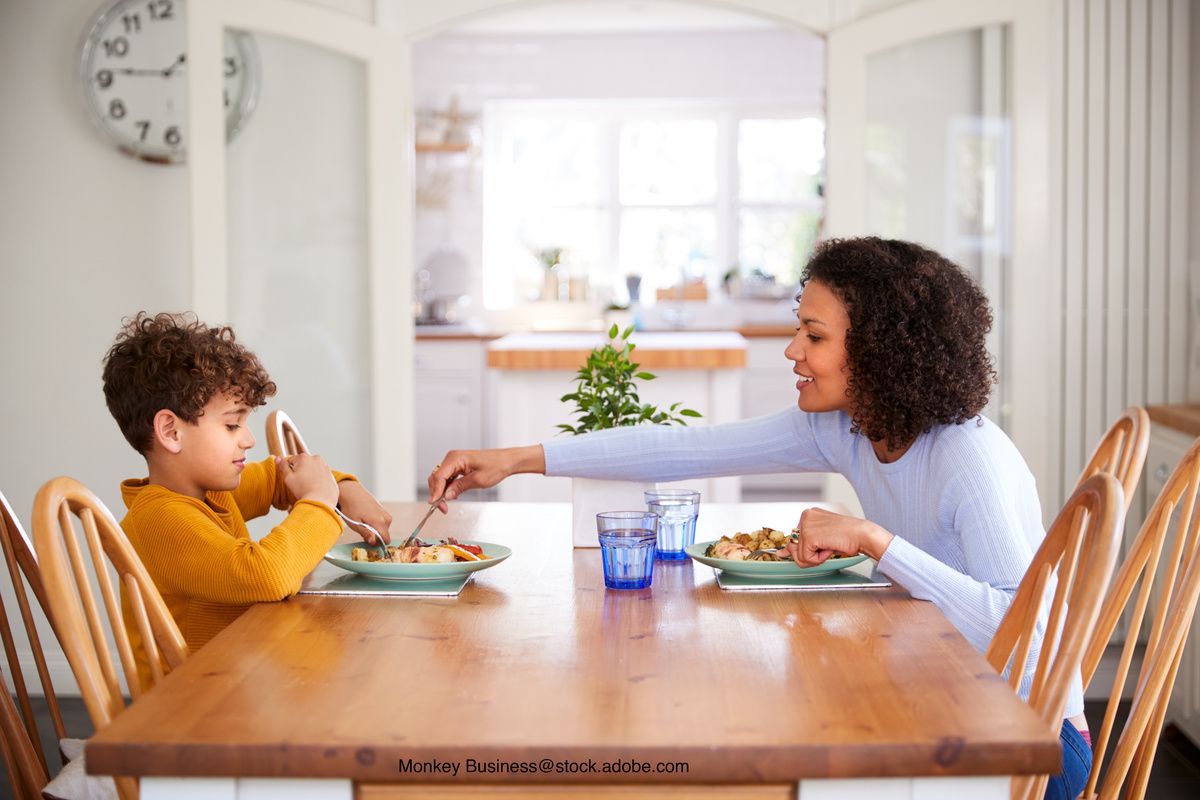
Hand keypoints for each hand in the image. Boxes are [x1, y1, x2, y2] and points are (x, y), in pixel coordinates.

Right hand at [273, 454, 337, 509]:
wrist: (321, 501)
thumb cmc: (303, 490)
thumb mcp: (288, 478)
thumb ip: (283, 466)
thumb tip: (277, 458)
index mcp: (304, 457)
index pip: (290, 461)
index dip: (289, 470)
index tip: (292, 479)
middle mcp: (316, 458)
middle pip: (302, 464)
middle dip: (300, 471)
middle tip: (300, 483)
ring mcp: (325, 466)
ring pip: (312, 469)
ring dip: (309, 475)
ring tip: (308, 486)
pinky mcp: (331, 474)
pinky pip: (321, 475)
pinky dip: (317, 479)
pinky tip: (315, 488)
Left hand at [336, 480, 392, 544]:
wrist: (350, 491)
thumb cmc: (350, 507)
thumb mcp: (355, 524)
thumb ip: (366, 534)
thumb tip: (374, 542)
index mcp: (380, 522)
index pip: (386, 540)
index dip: (377, 543)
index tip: (367, 540)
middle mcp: (386, 517)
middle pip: (384, 535)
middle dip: (374, 536)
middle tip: (362, 529)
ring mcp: (385, 513)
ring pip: (383, 528)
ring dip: (374, 529)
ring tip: (362, 522)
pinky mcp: (383, 510)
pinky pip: (381, 522)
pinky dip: (374, 523)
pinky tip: (365, 517)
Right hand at [427, 445, 545, 511]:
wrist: (506, 461)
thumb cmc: (496, 466)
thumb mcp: (478, 480)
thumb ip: (459, 487)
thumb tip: (446, 496)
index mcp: (455, 458)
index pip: (438, 476)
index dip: (435, 492)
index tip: (435, 504)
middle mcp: (452, 458)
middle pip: (436, 478)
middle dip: (436, 493)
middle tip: (442, 508)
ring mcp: (454, 462)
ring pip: (440, 479)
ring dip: (441, 492)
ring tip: (446, 505)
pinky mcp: (458, 466)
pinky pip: (447, 478)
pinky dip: (447, 488)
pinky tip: (452, 496)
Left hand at [778, 507, 894, 566]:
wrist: (862, 535)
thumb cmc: (848, 536)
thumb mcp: (821, 539)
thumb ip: (800, 545)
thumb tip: (780, 554)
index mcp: (808, 515)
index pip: (793, 538)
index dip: (800, 549)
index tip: (806, 550)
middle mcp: (805, 517)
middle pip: (793, 548)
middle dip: (808, 555)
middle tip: (825, 549)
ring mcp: (805, 525)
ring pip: (799, 555)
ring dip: (815, 558)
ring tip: (829, 547)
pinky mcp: (809, 536)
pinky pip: (806, 558)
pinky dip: (818, 560)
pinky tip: (829, 549)